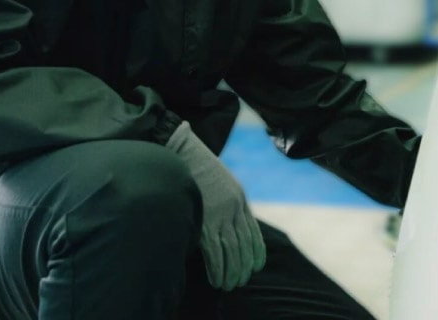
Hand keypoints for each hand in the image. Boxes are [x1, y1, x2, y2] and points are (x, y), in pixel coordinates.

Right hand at [165, 121, 265, 289]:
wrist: (182, 153)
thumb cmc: (195, 167)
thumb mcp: (221, 183)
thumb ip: (225, 202)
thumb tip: (222, 223)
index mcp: (240, 199)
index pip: (254, 232)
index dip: (255, 252)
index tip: (256, 266)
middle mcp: (234, 209)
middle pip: (244, 245)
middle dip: (243, 266)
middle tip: (240, 281)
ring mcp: (220, 215)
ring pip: (232, 251)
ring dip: (231, 272)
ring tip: (229, 285)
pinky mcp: (205, 220)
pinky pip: (215, 252)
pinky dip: (217, 268)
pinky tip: (217, 279)